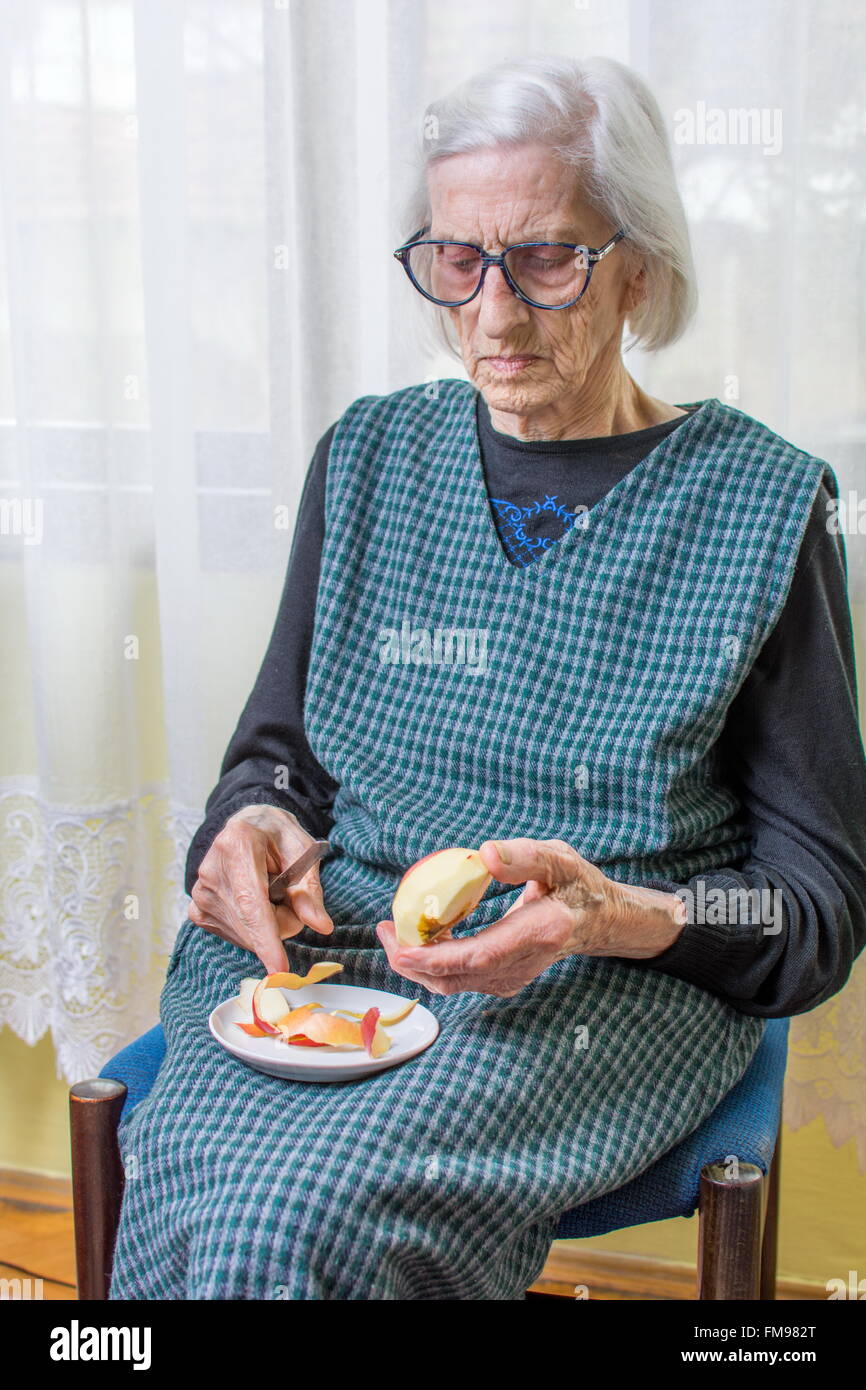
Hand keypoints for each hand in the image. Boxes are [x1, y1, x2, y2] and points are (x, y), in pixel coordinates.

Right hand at [188, 804, 332, 972]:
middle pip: (254, 924)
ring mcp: (200, 893)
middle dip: (283, 920)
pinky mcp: (197, 911)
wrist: (248, 826)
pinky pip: (237, 937)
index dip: (266, 938)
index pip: (251, 902)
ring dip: (269, 923)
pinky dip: (254, 927)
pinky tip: (253, 902)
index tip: (278, 968)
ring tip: (267, 891)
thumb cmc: (279, 836)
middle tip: (289, 893)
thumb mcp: (304, 852)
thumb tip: (321, 926)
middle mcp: (211, 870)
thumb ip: (311, 890)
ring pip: (248, 935)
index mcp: (237, 844)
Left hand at [375, 837, 685, 997]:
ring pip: (453, 984)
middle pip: (457, 977)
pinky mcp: (503, 979)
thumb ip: (526, 855)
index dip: (435, 957)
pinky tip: (418, 938)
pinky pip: (460, 979)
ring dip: (417, 964)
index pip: (478, 956)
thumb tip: (484, 853)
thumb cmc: (578, 884)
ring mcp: (513, 976)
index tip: (401, 945)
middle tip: (383, 930)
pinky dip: (432, 964)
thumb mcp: (561, 860)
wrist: (599, 920)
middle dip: (412, 961)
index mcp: (540, 933)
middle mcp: (524, 963)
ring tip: (391, 931)